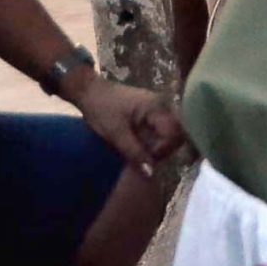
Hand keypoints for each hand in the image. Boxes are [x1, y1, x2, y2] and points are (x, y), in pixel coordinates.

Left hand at [70, 75, 187, 167]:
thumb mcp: (116, 134)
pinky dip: (155, 141)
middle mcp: (163, 105)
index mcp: (156, 107)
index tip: (146, 158)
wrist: (89, 91)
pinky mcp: (152, 112)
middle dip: (164, 149)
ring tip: (143, 153)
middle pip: (177, 132)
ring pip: (170, 132)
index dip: (163, 149)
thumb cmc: (101, 109)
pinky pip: (161, 129)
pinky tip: (142, 146)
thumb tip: (151, 174)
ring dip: (159, 146)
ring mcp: (158, 108)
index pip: (174, 133)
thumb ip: (135, 153)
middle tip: (146, 158)